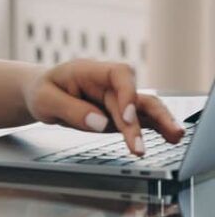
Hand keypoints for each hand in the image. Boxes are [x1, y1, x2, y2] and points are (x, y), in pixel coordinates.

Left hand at [23, 59, 184, 154]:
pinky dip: (156, 127)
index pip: (119, 74)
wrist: (41, 93)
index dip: (127, 94)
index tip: (126, 118)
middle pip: (136, 94)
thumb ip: (71, 110)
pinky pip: (142, 119)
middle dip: (146, 117)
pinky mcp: (119, 115)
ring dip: (160, 121)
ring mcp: (116, 99)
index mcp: (89, 71)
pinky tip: (171, 137)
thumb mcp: (45, 100)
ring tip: (175, 137)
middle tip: (141, 145)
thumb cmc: (42, 91)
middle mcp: (107, 84)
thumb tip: (100, 123)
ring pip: (145, 107)